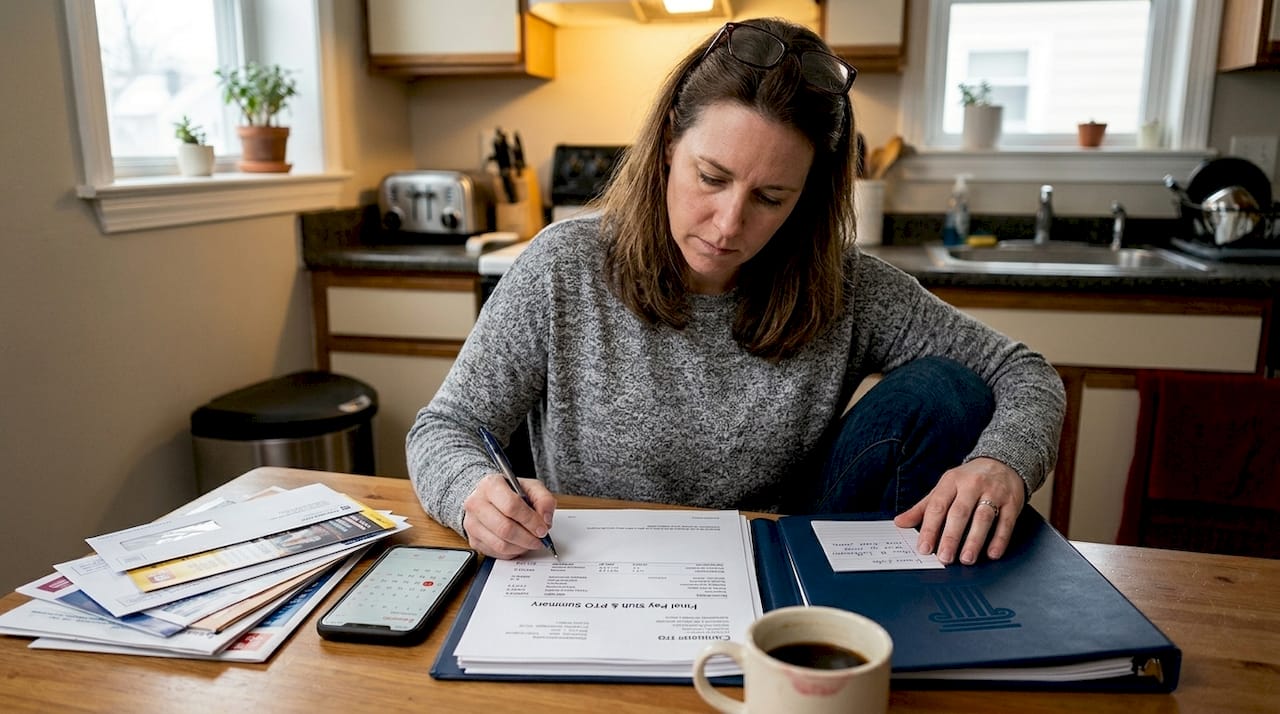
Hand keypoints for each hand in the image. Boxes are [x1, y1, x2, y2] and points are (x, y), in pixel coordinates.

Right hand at [461, 473, 556, 558]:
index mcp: (490, 485)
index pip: (511, 506)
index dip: (530, 521)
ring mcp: (471, 523)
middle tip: (539, 539)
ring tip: (531, 542)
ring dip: (521, 547)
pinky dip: (512, 552)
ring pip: (500, 544)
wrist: (488, 498)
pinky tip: (519, 545)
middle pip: (505, 528)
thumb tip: (545, 519)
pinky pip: (496, 553)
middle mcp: (476, 503)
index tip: (542, 528)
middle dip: (527, 538)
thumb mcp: (530, 487)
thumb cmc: (510, 492)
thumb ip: (543, 499)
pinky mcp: (473, 540)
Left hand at [893, 457, 1025, 564]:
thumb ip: (923, 507)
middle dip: (951, 537)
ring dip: (974, 540)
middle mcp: (972, 485)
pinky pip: (1006, 522)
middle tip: (944, 558)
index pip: (937, 506)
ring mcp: (994, 492)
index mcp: (951, 482)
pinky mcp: (1012, 502)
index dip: (929, 528)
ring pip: (983, 518)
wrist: (1002, 463)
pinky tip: (992, 553)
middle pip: (959, 513)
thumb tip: (900, 523)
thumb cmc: (968, 480)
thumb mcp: (944, 488)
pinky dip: (999, 539)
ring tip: (966, 559)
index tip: (924, 548)